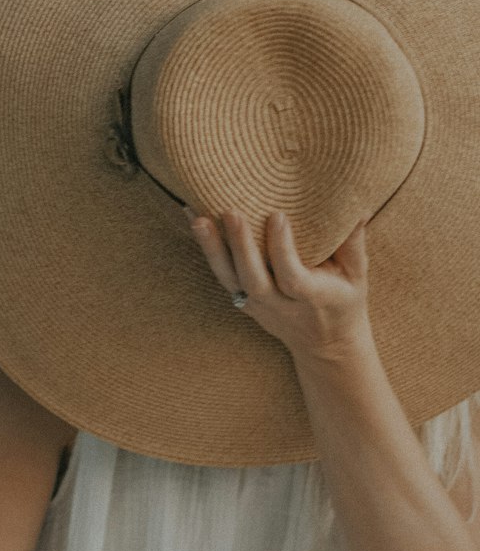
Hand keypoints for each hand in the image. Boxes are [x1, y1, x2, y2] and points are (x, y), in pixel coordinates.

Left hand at [185, 206, 372, 361]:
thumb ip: (354, 242)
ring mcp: (256, 304)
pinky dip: (205, 248)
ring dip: (211, 248)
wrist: (325, 345)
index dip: (282, 248)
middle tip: (230, 212)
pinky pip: (220, 274)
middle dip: (240, 246)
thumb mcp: (357, 276)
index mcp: (312, 297)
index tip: (277, 215)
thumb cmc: (343, 301)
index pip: (292, 276)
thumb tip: (359, 205)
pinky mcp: (241, 299)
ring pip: (228, 280)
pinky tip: (191, 217)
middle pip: (253, 280)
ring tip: (196, 216)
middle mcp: (279, 304)